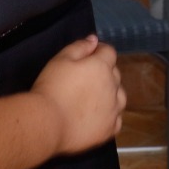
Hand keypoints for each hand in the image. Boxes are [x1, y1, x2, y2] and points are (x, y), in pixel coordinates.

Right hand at [31, 35, 124, 154]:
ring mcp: (113, 109)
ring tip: (94, 97)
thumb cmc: (52, 87)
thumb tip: (94, 40)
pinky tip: (99, 115)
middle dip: (104, 71)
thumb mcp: (61, 59)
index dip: (100, 51)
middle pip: (115, 73)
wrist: (48, 123)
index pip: (109, 52)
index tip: (89, 55)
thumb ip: (80, 47)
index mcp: (102, 66)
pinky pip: (117, 118)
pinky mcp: (109, 129)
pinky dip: (111, 114)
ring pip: (120, 96)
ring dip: (111, 92)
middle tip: (85, 77)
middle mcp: (113, 87)